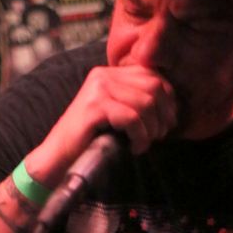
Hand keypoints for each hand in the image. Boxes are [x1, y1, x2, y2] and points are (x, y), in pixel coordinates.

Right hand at [27, 65, 177, 186]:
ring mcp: (97, 90)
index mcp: (110, 74)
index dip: (168, 101)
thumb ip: (138, 103)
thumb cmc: (91, 140)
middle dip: (163, 115)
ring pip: (145, 103)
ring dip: (151, 129)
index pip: (154, 76)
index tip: (166, 124)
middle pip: (154, 87)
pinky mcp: (94, 107)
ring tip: (143, 143)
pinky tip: (133, 148)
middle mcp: (103, 76)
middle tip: (158, 136)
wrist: (59, 158)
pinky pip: (132, 118)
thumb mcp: (117, 115)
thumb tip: (173, 107)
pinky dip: (140, 137)